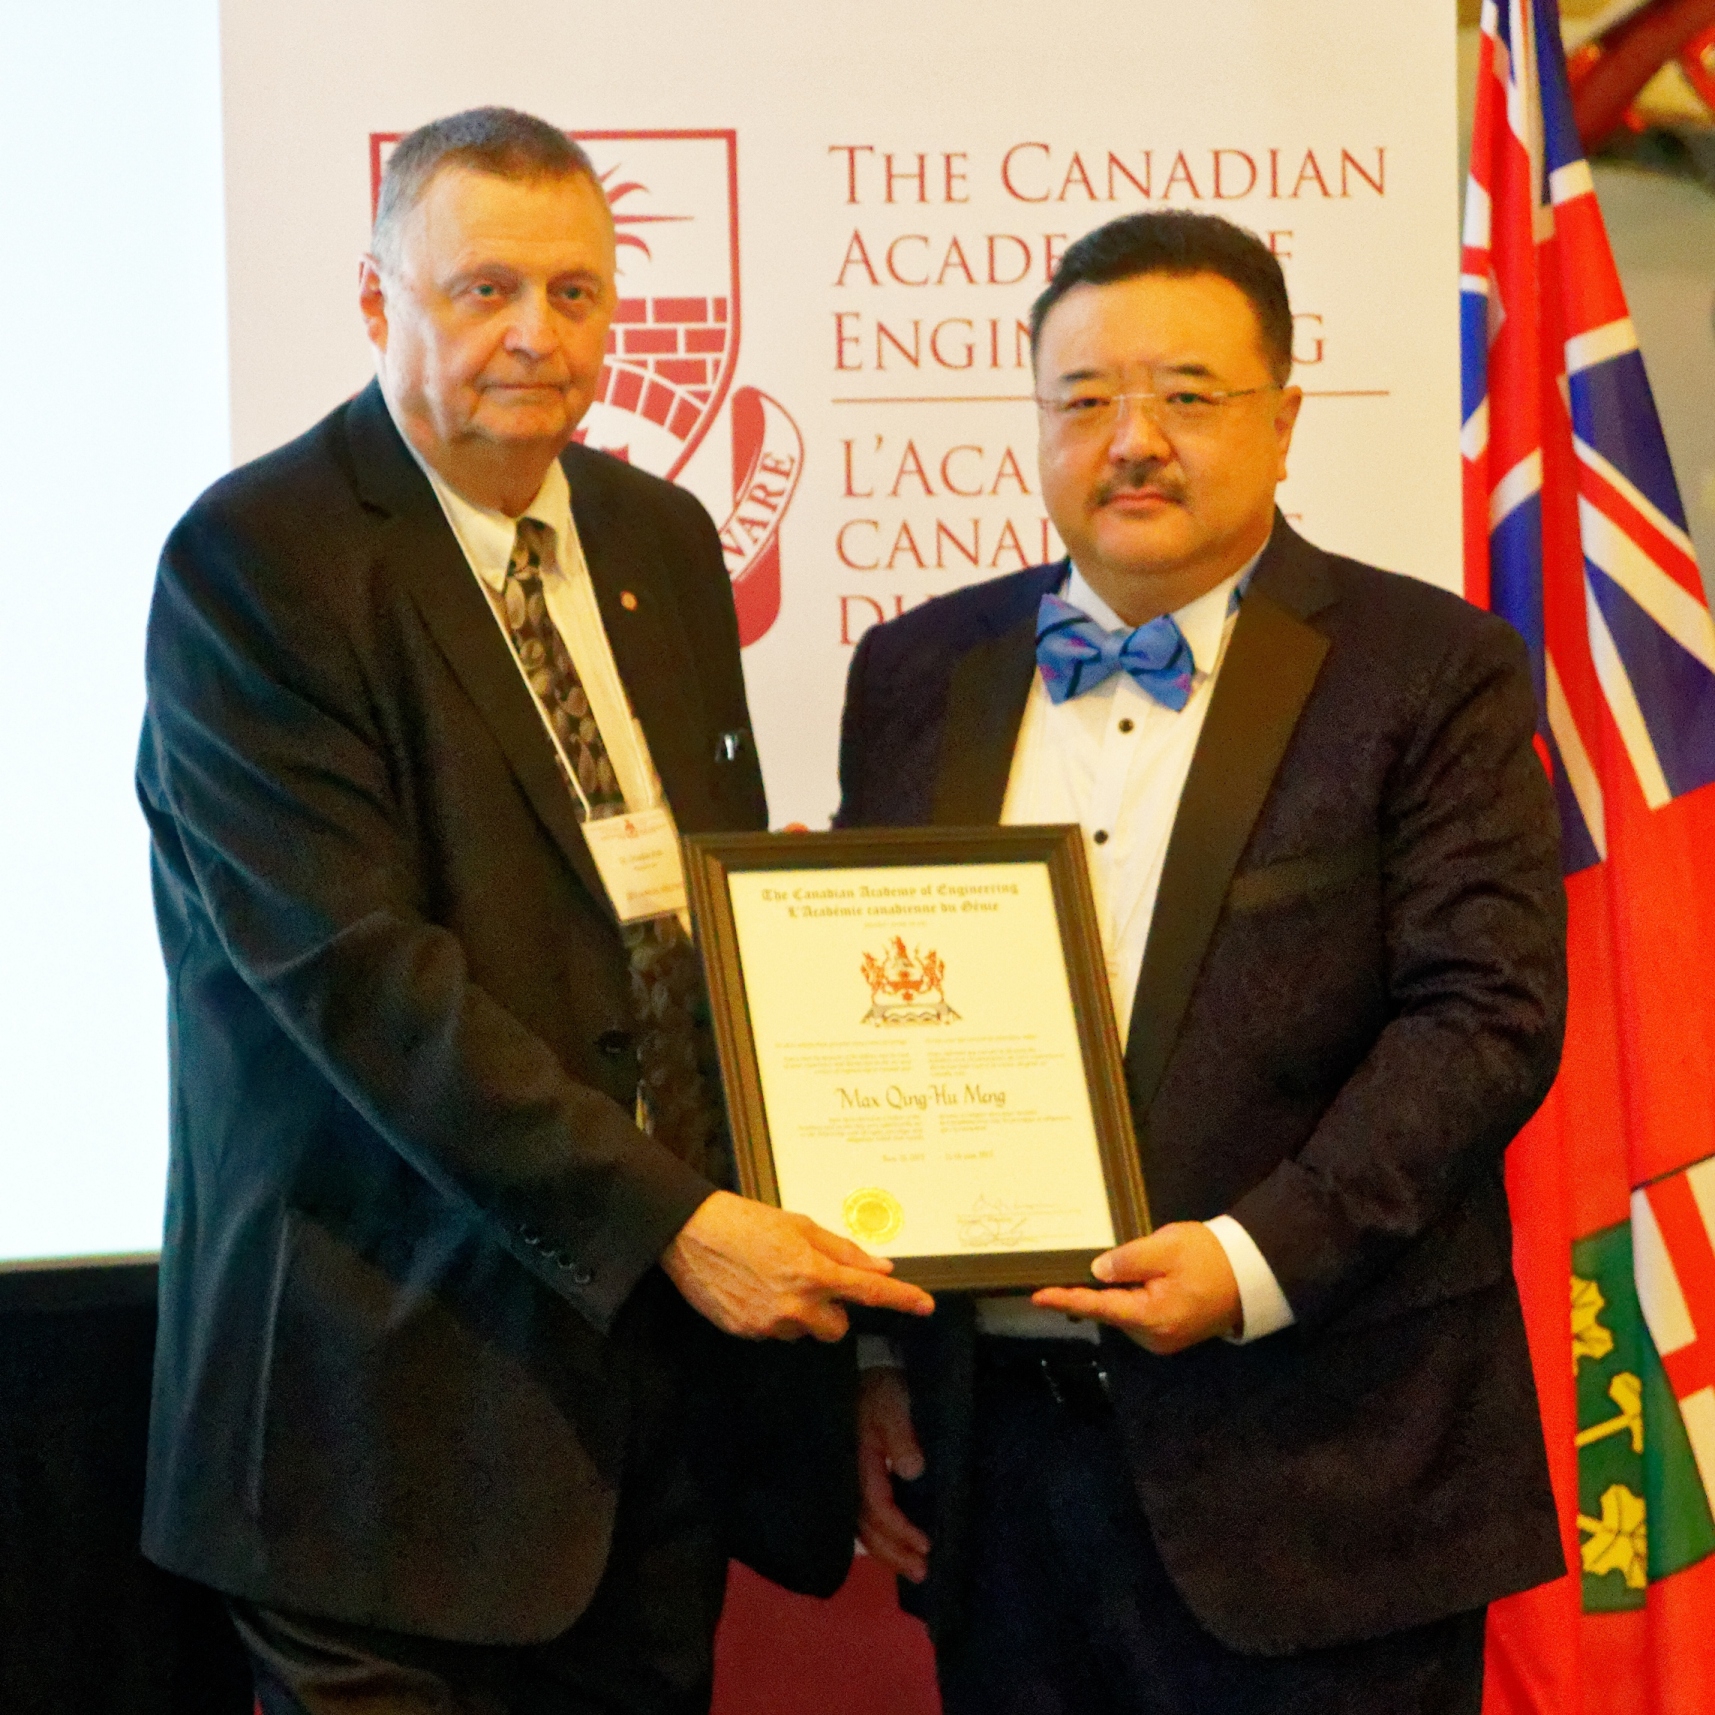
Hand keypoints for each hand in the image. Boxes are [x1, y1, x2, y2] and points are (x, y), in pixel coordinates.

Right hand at [661, 1190, 934, 1340]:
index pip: (869, 1291)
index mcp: (813, 1271)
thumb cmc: (746, 1221)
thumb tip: (881, 1267)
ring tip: (772, 1280)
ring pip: (804, 1330)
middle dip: (832, 1310)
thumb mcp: (799, 1225)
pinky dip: (772, 1316)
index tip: (925, 1305)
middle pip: (837, 1327)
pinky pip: (774, 1332)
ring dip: (800, 1313)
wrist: (691, 1233)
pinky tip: (753, 1289)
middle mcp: (796, 1304)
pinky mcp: (745, 1333)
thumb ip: (842, 1250)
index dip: (901, 1299)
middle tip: (809, 1280)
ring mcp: (769, 1323)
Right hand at [857, 1367, 929, 1582]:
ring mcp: (851, 1480)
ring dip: (888, 1551)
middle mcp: (850, 1477)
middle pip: (867, 1526)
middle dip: (893, 1552)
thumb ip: (901, 1436)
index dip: (900, 1529)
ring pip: (864, 1527)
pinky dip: (881, 1537)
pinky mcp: (858, 1479)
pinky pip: (865, 1517)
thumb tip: (913, 1471)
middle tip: (922, 1574)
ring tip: (915, 1571)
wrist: (868, 1374)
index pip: (877, 1506)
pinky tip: (897, 1549)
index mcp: (858, 1461)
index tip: (926, 1545)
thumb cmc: (882, 1390)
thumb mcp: (893, 1404)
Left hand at [1031, 1221, 1240, 1354]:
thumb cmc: (1208, 1257)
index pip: (1099, 1307)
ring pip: (1122, 1313)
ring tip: (1112, 1266)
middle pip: (1109, 1312)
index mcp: (1151, 1317)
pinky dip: (1127, 1297)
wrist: (1250, 1272)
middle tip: (1071, 1266)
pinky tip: (1126, 1279)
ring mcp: (1162, 1338)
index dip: (1066, 1300)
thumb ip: (1128, 1261)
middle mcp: (1153, 1337)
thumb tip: (1095, 1271)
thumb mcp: (1166, 1248)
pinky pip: (1137, 1314)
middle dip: (1090, 1290)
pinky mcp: (1169, 1332)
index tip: (1037, 1296)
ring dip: (1112, 1293)